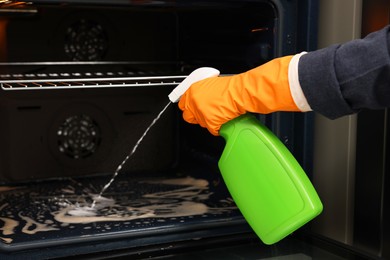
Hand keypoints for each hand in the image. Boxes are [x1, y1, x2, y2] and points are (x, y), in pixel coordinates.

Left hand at [178, 56, 299, 135]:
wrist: (240, 93)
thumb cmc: (230, 87)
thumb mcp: (210, 84)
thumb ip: (201, 92)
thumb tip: (200, 98)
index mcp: (193, 90)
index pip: (182, 103)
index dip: (189, 107)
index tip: (192, 108)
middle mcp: (194, 102)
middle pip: (188, 116)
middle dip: (196, 116)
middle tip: (205, 113)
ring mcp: (201, 113)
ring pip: (201, 123)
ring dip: (209, 121)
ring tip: (219, 113)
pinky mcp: (210, 122)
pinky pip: (212, 129)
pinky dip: (218, 127)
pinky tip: (224, 119)